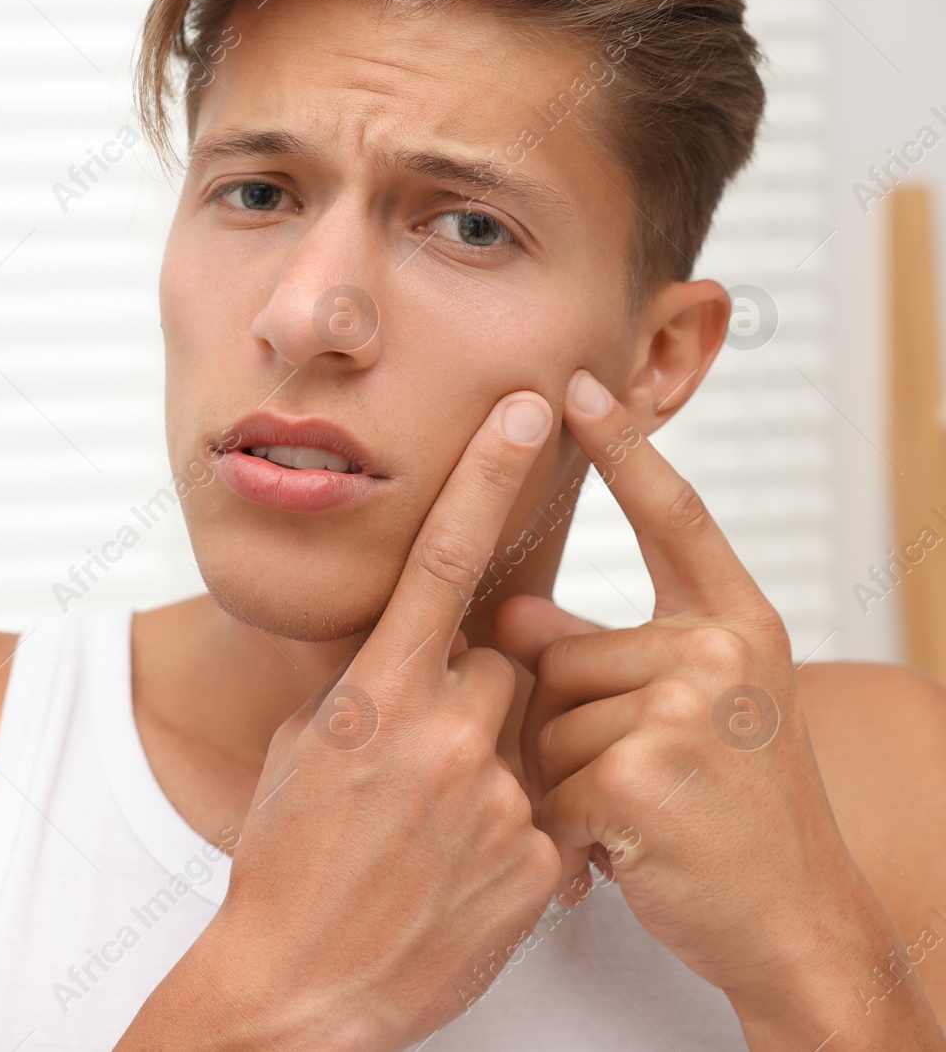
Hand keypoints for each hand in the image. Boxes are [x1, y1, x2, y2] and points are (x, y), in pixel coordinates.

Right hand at [118, 391, 561, 1051]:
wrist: (298, 987)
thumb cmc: (281, 863)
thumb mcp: (298, 751)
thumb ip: (358, 685)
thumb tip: (395, 643)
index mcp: (376, 695)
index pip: (442, 560)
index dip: (486, 477)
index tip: (527, 411)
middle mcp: (443, 733)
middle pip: (502, 664)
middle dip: (475, 695)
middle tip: (422, 761)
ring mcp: (494, 797)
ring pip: (524, 740)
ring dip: (492, 767)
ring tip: (432, 831)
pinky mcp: (534, 861)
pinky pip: (545, 817)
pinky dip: (512, 835)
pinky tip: (457, 873)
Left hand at [496, 369, 945, 1047]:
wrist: (796, 924)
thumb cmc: (730, 812)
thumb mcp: (693, 716)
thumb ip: (604, 653)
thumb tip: (512, 610)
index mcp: (737, 625)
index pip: (673, 518)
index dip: (626, 449)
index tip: (578, 385)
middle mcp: (720, 653)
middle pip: (559, 654)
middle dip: (568, 725)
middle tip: (641, 779)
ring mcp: (685, 710)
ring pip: (545, 721)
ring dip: (567, 780)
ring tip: (639, 815)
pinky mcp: (642, 772)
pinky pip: (547, 783)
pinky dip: (566, 829)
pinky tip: (624, 851)